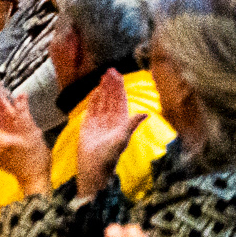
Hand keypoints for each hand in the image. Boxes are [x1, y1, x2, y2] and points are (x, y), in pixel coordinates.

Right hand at [74, 70, 146, 198]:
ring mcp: (99, 122)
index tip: (118, 75)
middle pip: (111, 98)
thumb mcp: (122, 138)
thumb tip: (147, 114)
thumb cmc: (109, 155)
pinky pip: (91, 109)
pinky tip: (95, 91)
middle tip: (110, 70)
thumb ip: (132, 124)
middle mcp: (111, 120)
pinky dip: (94, 99)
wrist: (92, 166)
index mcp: (121, 121)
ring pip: (102, 101)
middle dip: (111, 84)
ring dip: (103, 89)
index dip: (119, 88)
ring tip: (103, 76)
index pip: (120, 100)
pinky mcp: (88, 125)